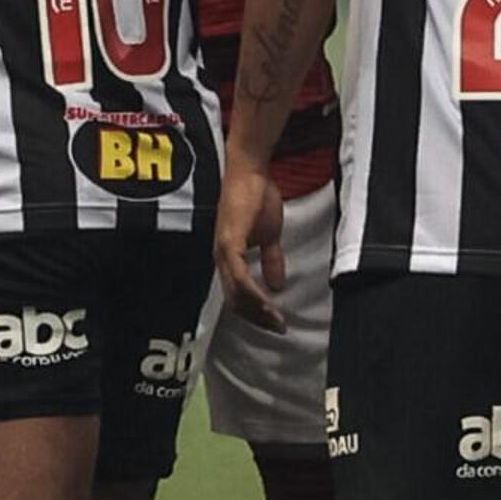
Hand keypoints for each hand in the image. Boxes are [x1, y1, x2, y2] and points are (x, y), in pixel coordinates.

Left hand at [215, 165, 287, 325]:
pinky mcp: (229, 241)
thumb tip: (277, 284)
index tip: (275, 322)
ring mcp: (223, 250)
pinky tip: (267, 302)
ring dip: (258, 310)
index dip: (255, 312)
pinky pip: (240, 275)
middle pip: (235, 301)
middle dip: (258, 318)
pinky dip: (253, 292)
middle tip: (279, 328)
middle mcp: (221, 257)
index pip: (237, 296)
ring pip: (236, 293)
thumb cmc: (257, 197)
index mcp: (229, 258)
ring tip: (277, 320)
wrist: (251, 171)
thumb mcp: (269, 235)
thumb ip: (271, 259)